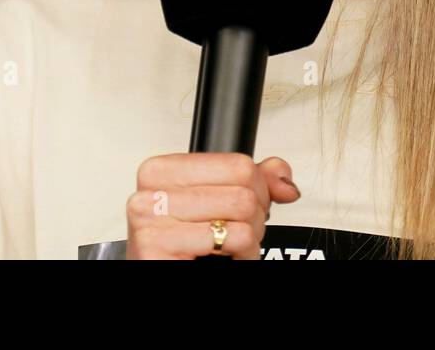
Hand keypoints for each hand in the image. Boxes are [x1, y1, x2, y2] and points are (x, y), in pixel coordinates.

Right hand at [125, 152, 299, 258]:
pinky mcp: (159, 247)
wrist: (163, 270)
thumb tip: (283, 182)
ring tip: (230, 246)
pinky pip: (233, 239)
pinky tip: (224, 258)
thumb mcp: (218, 203)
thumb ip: (252, 181)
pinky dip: (243, 254)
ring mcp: (151, 221)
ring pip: (242, 213)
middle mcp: (152, 193)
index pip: (238, 163)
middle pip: (243, 191)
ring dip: (249, 238)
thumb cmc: (184, 248)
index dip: (257, 190)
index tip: (245, 208)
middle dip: (254, 218)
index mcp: (162, 171)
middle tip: (236, 233)